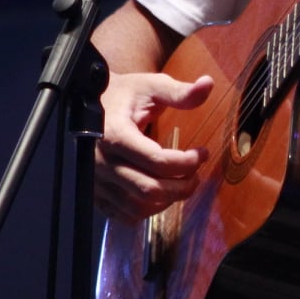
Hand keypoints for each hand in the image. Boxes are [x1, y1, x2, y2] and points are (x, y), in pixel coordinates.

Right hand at [92, 70, 212, 219]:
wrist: (91, 103)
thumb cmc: (125, 94)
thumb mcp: (151, 87)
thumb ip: (180, 92)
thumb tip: (208, 84)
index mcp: (115, 134)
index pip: (158, 161)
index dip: (187, 162)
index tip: (202, 153)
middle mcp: (101, 161)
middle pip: (150, 190)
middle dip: (182, 187)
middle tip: (196, 175)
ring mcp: (97, 180)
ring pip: (138, 207)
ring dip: (167, 201)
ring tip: (181, 184)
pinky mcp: (96, 192)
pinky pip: (124, 214)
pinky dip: (147, 210)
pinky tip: (161, 195)